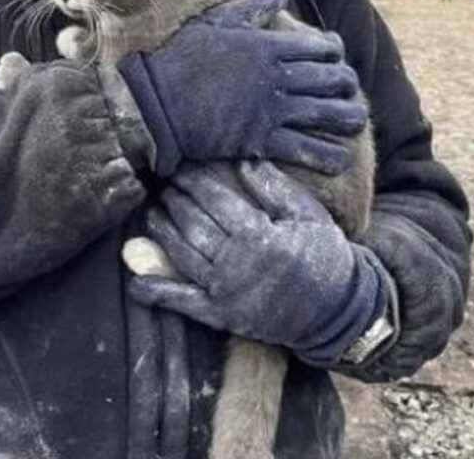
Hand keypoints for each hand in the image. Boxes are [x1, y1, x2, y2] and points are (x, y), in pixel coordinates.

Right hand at [117, 0, 366, 176]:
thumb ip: (250, 11)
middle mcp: (275, 77)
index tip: (336, 58)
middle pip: (330, 79)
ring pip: (326, 113)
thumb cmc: (179, 62)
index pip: (320, 47)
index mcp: (266, 46)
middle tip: (349, 91)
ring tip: (355, 122)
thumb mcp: (214, 25)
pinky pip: (305, 149)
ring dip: (348, 118)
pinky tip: (340, 159)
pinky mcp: (260, 140)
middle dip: (346, 85)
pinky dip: (328, 156)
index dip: (335, 52)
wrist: (154, 105)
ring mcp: (270, 110)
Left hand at [129, 162, 391, 366]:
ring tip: (151, 213)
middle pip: (193, 223)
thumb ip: (275, 188)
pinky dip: (156, 292)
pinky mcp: (220, 314)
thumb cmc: (325, 256)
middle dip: (174, 200)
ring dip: (162, 232)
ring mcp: (225, 291)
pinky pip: (181, 302)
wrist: (337, 311)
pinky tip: (136, 283)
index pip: (214, 199)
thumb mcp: (309, 215)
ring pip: (181, 254)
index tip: (180, 165)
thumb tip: (244, 159)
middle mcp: (236, 262)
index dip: (193, 181)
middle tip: (162, 184)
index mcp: (259, 235)